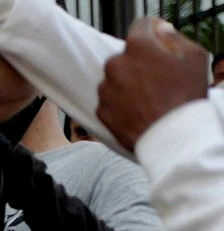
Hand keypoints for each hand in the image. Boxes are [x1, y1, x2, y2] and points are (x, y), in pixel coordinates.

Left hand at [98, 18, 208, 151]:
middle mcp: (115, 64)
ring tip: (149, 99)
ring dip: (128, 84)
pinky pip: (111, 101)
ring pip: (116, 79)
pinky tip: (139, 111)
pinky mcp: (101, 110)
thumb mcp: (194, 58)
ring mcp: (105, 89)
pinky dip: (121, 104)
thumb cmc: (186, 97)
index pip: (141, 27)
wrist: (171, 138)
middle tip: (158, 79)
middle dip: (139, 63)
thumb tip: (160, 32)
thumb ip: (174, 38)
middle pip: (126, 56)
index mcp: (138, 47)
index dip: (153, 31)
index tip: (159, 40)